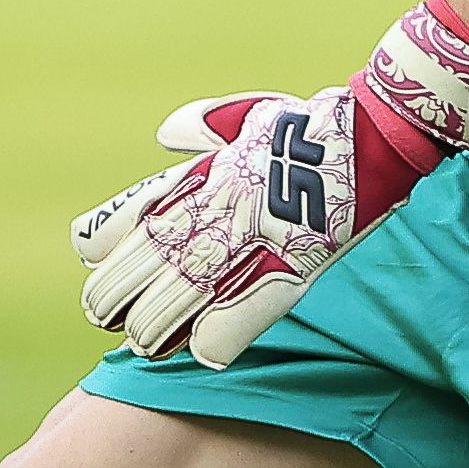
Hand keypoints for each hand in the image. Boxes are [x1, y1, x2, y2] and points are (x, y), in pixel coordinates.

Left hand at [69, 0, 468, 366]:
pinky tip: (201, 352)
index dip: (104, 241)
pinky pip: (238, 318)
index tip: (93, 259)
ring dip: (153, 325)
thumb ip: (205, 126)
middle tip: (103, 316)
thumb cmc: (314, 125)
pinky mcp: (291, 269)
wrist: (375, 133)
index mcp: (204, 176)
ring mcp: (253, 241)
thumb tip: (166, 136)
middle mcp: (218, 209)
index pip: (132, 213)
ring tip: (141, 344)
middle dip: (115, 293)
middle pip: (144, 262)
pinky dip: (217, 338)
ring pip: (179, 295)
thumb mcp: (251, 115)